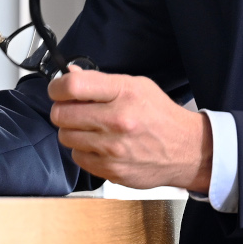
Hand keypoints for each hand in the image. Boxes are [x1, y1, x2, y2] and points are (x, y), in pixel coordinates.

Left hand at [48, 66, 212, 191]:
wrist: (185, 150)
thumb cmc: (159, 115)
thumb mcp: (136, 86)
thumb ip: (101, 80)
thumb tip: (70, 73)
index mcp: (123, 93)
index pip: (72, 86)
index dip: (57, 87)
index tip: (58, 89)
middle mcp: (117, 120)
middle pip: (61, 114)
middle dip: (63, 110)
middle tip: (74, 110)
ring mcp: (113, 148)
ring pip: (65, 137)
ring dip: (73, 131)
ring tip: (91, 128)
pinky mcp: (111, 170)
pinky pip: (78, 157)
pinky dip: (84, 150)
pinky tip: (100, 145)